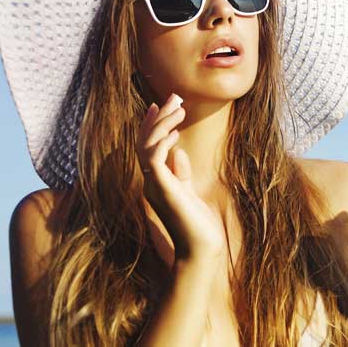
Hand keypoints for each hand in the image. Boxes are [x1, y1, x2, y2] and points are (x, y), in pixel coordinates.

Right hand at [136, 92, 224, 265]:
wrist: (201, 250)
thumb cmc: (198, 225)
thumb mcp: (190, 193)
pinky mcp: (162, 189)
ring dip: (162, 124)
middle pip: (145, 141)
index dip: (152, 125)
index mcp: (156, 181)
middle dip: (158, 117)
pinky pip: (154, 159)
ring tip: (179, 108)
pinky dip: (162, 142)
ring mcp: (153, 186)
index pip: (148, 147)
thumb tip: (178, 152)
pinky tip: (175, 131)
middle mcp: (150, 182)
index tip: (160, 105)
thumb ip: (181, 173)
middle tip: (173, 97)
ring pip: (147, 146)